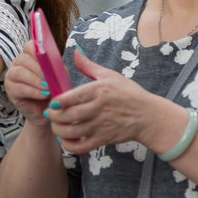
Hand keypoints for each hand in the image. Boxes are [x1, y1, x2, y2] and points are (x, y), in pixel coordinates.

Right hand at [8, 41, 54, 123]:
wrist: (48, 110)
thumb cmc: (53, 90)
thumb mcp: (59, 76)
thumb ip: (56, 68)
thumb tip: (54, 63)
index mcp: (30, 56)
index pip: (30, 46)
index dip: (37, 50)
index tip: (47, 59)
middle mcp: (18, 63)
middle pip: (24, 59)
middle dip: (38, 68)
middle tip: (49, 77)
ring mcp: (12, 76)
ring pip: (19, 73)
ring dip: (35, 80)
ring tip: (47, 88)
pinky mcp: (10, 90)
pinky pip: (19, 88)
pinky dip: (33, 91)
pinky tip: (43, 95)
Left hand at [44, 49, 161, 153]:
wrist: (148, 116)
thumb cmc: (129, 94)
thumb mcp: (110, 75)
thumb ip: (88, 66)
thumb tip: (75, 51)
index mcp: (100, 90)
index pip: (74, 96)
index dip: (59, 101)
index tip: (53, 102)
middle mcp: (100, 108)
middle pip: (70, 115)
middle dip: (54, 116)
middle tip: (50, 114)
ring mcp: (101, 125)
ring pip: (73, 132)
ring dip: (59, 131)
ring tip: (56, 126)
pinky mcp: (103, 139)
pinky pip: (82, 146)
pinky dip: (70, 145)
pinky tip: (66, 139)